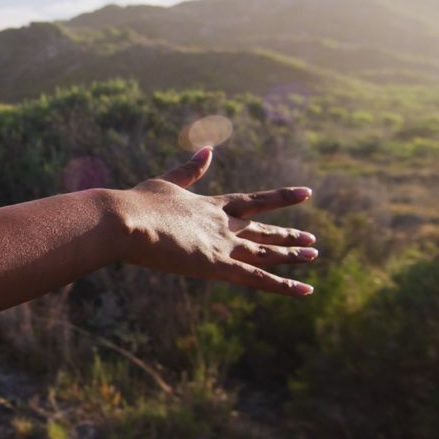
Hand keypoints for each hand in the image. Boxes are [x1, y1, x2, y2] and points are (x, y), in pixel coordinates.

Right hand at [112, 146, 317, 295]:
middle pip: (262, 231)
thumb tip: (208, 150)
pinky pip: (258, 278)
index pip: (253, 202)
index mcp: (210, 205)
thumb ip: (189, 171)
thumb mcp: (166, 183)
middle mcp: (222, 224)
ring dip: (290, 256)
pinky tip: (306, 289)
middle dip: (287, 236)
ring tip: (313, 255)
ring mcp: (221, 245)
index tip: (305, 193)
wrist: (124, 220)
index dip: (280, 199)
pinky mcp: (216, 265)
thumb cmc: (136, 203)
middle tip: (311, 240)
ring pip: (265, 252)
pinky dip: (283, 285)